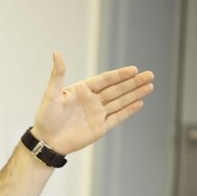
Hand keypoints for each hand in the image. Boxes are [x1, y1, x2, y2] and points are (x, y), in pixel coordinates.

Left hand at [32, 52, 153, 155]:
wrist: (46, 142)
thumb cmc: (45, 118)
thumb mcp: (50, 95)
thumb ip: (57, 75)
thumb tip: (56, 53)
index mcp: (82, 91)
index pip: (105, 80)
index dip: (119, 75)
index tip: (134, 69)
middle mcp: (92, 101)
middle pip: (116, 89)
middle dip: (133, 82)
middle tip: (150, 75)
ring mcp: (97, 114)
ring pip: (120, 102)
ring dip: (135, 94)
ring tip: (150, 85)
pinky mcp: (99, 128)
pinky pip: (117, 117)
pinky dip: (128, 110)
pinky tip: (139, 103)